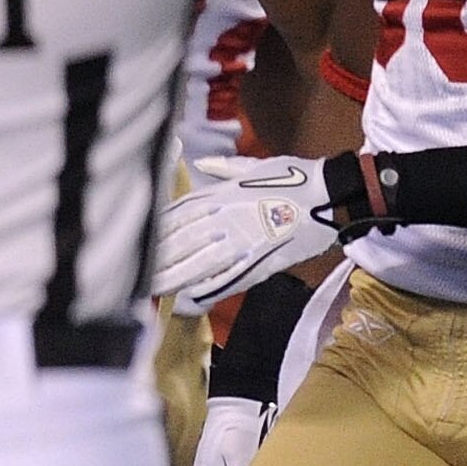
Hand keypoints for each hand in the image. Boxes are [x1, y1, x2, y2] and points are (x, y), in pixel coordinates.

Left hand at [153, 155, 337, 308]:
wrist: (332, 196)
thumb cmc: (295, 178)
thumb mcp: (256, 166)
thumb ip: (225, 168)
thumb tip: (202, 164)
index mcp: (221, 195)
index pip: (176, 215)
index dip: (155, 231)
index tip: (136, 243)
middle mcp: (226, 218)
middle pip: (181, 242)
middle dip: (157, 259)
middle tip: (134, 274)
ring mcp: (243, 242)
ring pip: (198, 264)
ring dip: (173, 279)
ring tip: (153, 291)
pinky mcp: (262, 263)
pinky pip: (229, 281)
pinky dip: (208, 292)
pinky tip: (188, 302)